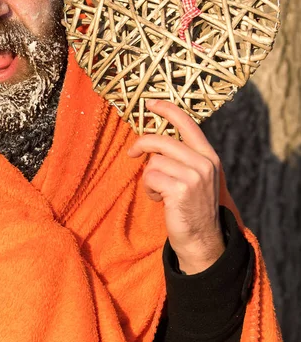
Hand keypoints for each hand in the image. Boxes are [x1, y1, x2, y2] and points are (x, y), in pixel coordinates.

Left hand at [127, 99, 224, 274]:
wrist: (202, 239)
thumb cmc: (191, 206)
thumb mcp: (195, 176)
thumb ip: (182, 156)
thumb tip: (153, 140)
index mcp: (208, 155)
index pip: (187, 124)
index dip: (168, 109)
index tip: (151, 103)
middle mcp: (204, 163)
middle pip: (161, 141)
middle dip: (142, 145)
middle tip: (132, 153)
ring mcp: (194, 176)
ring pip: (153, 161)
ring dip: (149, 177)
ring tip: (159, 191)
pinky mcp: (181, 189)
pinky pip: (150, 178)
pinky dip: (149, 189)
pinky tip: (159, 199)